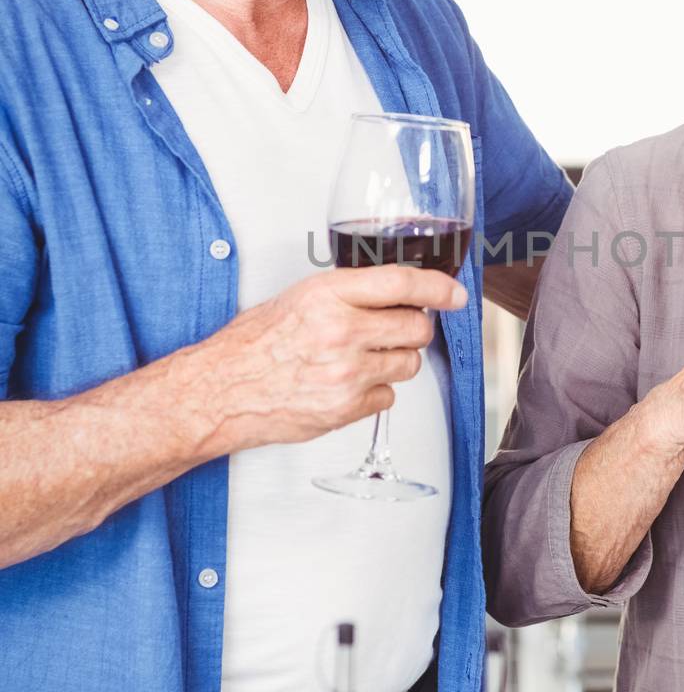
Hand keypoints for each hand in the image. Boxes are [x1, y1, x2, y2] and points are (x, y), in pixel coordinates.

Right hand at [195, 265, 466, 452]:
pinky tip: (345, 385)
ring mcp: (347, 373)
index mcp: (328, 294)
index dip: (438, 288)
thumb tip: (396, 295)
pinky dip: (374, 392)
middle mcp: (342, 331)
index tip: (454, 294)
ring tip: (359, 359)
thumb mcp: (299, 298)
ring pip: (408, 365)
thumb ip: (348, 293)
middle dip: (413, 329)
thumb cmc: (253, 345)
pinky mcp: (346, 407)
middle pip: (416, 328)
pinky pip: (388, 397)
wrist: (221, 391)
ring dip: (394, 361)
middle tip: (394, 330)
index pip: (403, 284)